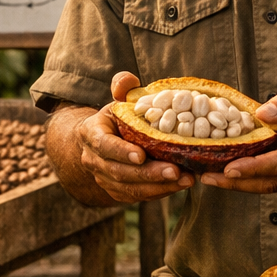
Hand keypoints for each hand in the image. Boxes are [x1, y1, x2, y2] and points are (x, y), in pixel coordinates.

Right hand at [75, 71, 194, 202]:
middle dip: (148, 173)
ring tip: (185, 180)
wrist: (101, 143)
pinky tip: (179, 185)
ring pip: (129, 188)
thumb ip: (123, 87)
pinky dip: (159, 193)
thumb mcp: (118, 101)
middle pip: (119, 171)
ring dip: (158, 186)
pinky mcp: (117, 192)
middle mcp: (93, 160)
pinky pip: (137, 196)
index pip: (104, 145)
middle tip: (175, 171)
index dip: (121, 152)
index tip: (141, 155)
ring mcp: (104, 179)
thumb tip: (128, 80)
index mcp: (91, 134)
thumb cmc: (116, 118)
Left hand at [200, 82, 276, 193]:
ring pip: (273, 187)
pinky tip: (236, 175)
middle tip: (206, 177)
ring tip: (214, 178)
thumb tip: (261, 113)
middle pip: (271, 182)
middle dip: (237, 183)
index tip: (227, 168)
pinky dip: (256, 182)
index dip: (252, 167)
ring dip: (243, 186)